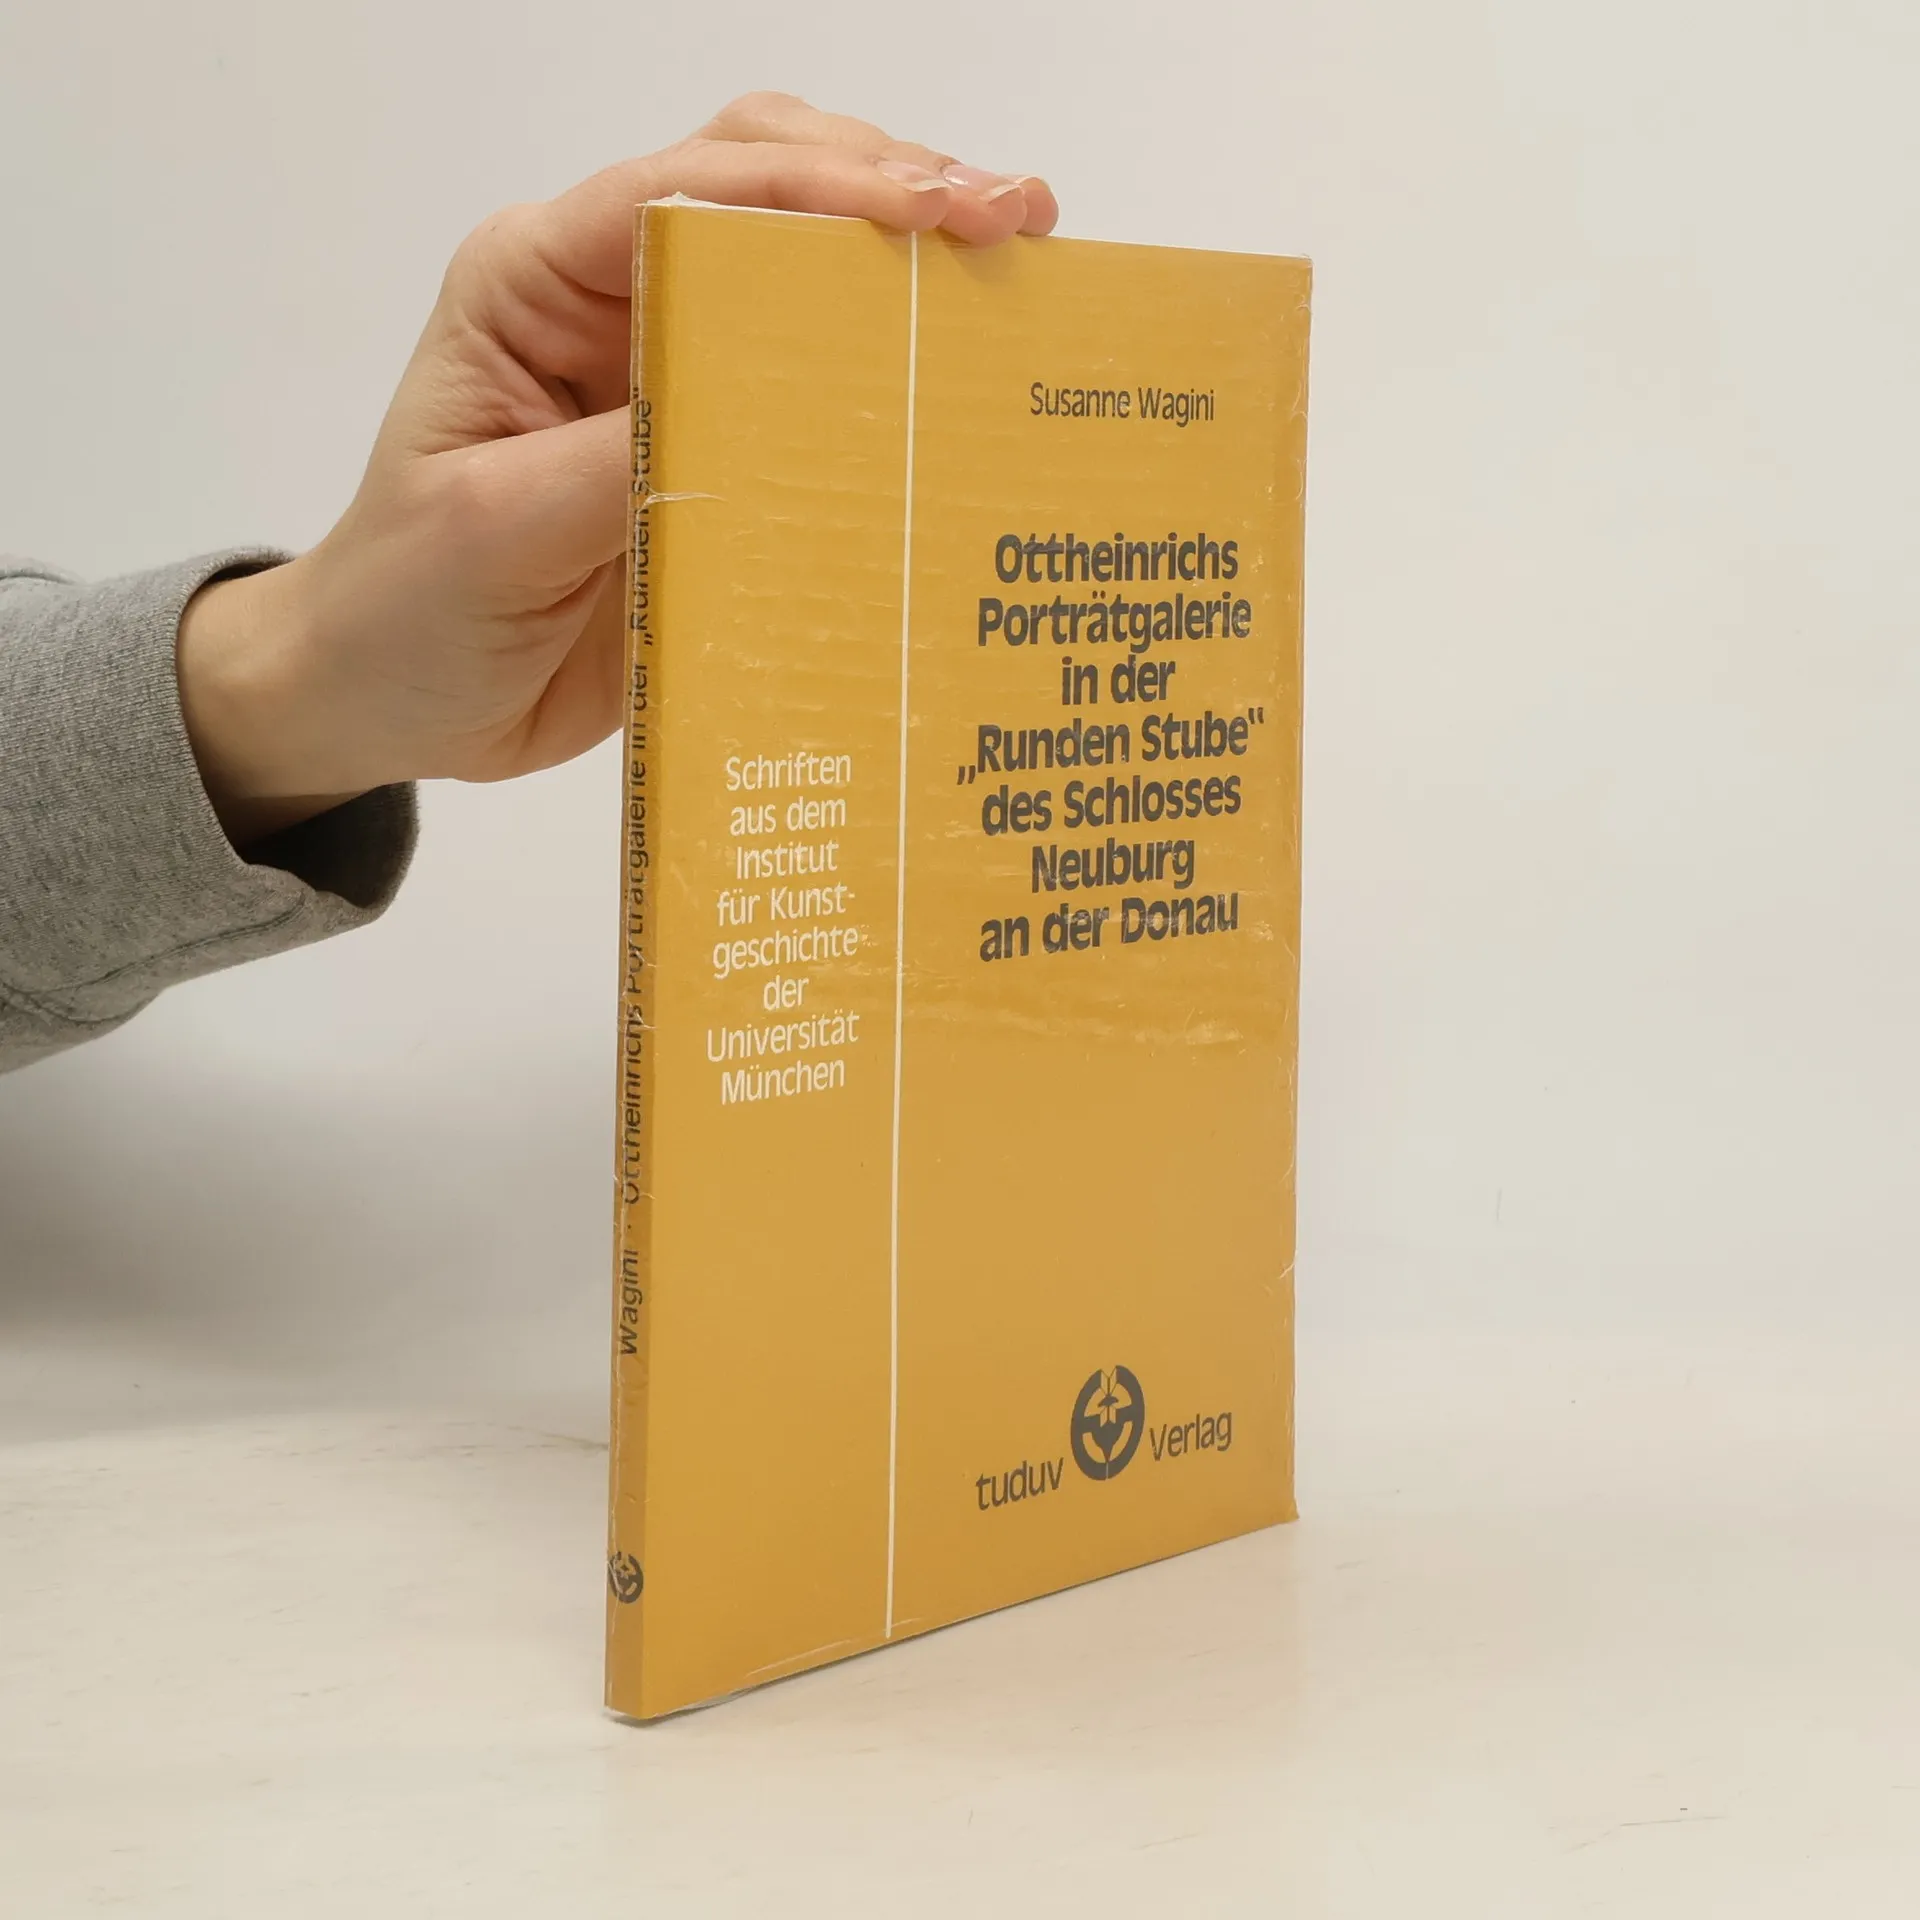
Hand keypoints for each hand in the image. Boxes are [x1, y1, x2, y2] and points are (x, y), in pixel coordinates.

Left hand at [177, 92, 1058, 845]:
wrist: (394, 701)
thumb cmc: (409, 609)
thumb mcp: (493, 533)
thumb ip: (616, 462)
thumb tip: (757, 415)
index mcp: (538, 280)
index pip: (689, 191)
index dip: (823, 185)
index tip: (942, 215)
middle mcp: (613, 300)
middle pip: (764, 183)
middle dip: (892, 185)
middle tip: (1015, 221)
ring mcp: (673, 370)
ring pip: (803, 266)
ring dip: (908, 258)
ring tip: (1021, 269)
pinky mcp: (717, 451)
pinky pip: (819, 391)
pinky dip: (894, 371)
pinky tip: (967, 377)